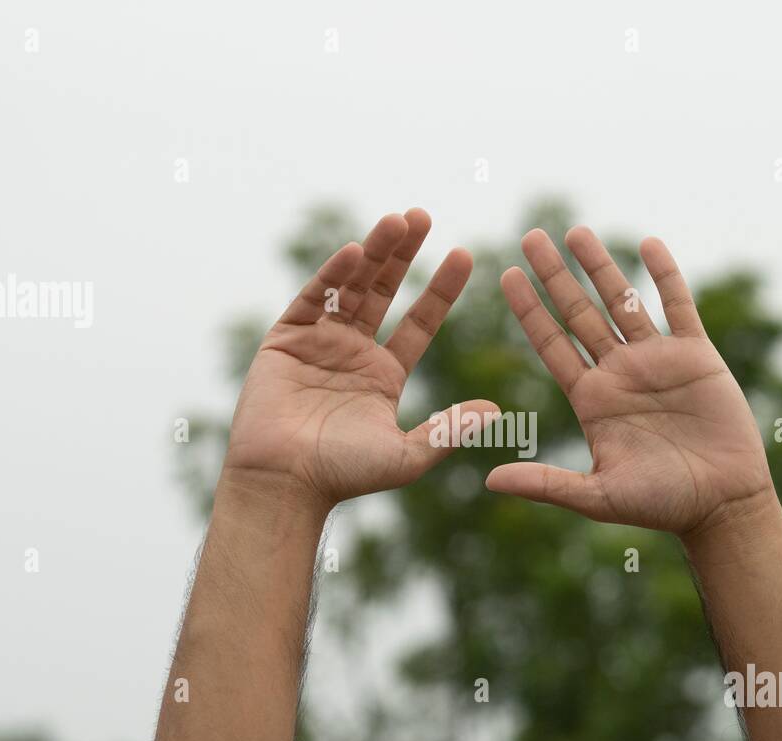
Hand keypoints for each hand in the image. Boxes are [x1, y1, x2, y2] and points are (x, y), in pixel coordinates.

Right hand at [223, 209, 496, 507]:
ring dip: (373, 252)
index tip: (466, 255)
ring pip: (349, 285)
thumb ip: (448, 430)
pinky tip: (355, 251)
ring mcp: (319, 342)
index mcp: (384, 374)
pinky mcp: (285, 339)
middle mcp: (353, 352)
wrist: (284, 483)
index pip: (419, 321)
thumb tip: (497, 411)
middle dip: (403, 254)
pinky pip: (312, 298)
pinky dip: (331, 274)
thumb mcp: (407, 455)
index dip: (441, 288)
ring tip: (397, 220)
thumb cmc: (344, 475)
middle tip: (423, 215)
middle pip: (383, 291)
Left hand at [486, 227, 772, 538]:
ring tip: (576, 231)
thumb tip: (490, 481)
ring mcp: (657, 360)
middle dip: (554, 275)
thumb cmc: (661, 505)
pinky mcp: (697, 356)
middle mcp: (618, 373)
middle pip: (579, 313)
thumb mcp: (597, 496)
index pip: (551, 344)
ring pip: (622, 301)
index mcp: (591, 399)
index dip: (529, 310)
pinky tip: (648, 243)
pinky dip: (665, 274)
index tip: (505, 274)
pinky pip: (678, 306)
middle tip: (530, 236)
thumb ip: (547, 484)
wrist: (723, 504)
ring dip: (601, 266)